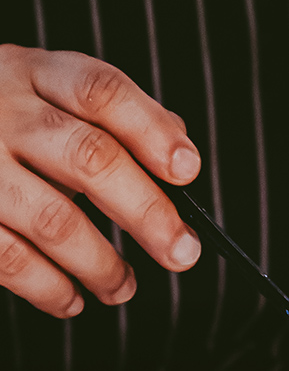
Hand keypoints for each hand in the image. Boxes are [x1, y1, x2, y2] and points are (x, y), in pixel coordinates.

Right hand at [0, 43, 202, 317]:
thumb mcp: (41, 89)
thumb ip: (110, 114)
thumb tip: (178, 150)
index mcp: (32, 72)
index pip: (101, 91)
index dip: (151, 131)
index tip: (188, 171)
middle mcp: (1, 111)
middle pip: (89, 157)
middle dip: (146, 211)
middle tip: (182, 252)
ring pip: (52, 218)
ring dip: (101, 263)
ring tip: (123, 287)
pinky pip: (7, 258)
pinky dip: (48, 288)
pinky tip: (71, 298)